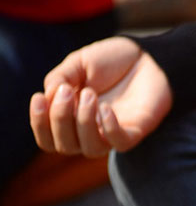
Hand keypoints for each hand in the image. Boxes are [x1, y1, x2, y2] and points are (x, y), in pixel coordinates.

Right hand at [30, 36, 172, 157]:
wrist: (146, 56)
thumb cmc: (111, 62)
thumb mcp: (77, 64)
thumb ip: (58, 79)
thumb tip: (47, 98)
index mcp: (71, 118)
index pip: (48, 139)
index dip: (39, 124)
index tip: (38, 97)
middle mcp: (90, 132)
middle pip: (65, 146)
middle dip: (60, 119)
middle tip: (69, 91)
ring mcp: (112, 134)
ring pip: (89, 149)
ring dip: (82, 123)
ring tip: (90, 94)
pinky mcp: (135, 132)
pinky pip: (119, 144)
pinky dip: (109, 129)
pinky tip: (106, 108)